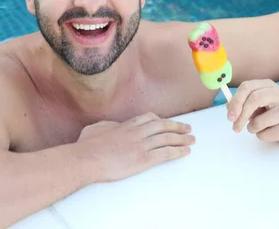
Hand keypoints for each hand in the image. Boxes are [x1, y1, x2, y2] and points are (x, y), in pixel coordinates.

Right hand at [77, 112, 194, 182]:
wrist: (87, 159)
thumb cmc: (87, 146)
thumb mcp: (96, 128)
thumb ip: (108, 126)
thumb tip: (112, 126)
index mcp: (126, 124)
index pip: (150, 118)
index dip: (162, 120)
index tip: (168, 122)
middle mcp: (137, 132)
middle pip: (163, 126)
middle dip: (177, 127)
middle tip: (187, 129)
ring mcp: (142, 144)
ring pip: (167, 138)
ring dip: (182, 139)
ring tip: (191, 140)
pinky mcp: (144, 158)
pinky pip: (166, 153)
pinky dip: (178, 151)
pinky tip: (185, 152)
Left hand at [227, 79, 278, 144]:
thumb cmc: (270, 113)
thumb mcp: (255, 104)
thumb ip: (241, 103)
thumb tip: (230, 107)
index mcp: (269, 85)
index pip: (247, 87)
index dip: (236, 101)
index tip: (230, 116)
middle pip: (255, 99)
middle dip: (241, 115)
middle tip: (235, 127)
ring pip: (260, 121)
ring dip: (252, 128)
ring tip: (257, 128)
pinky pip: (267, 134)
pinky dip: (262, 136)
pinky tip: (269, 132)